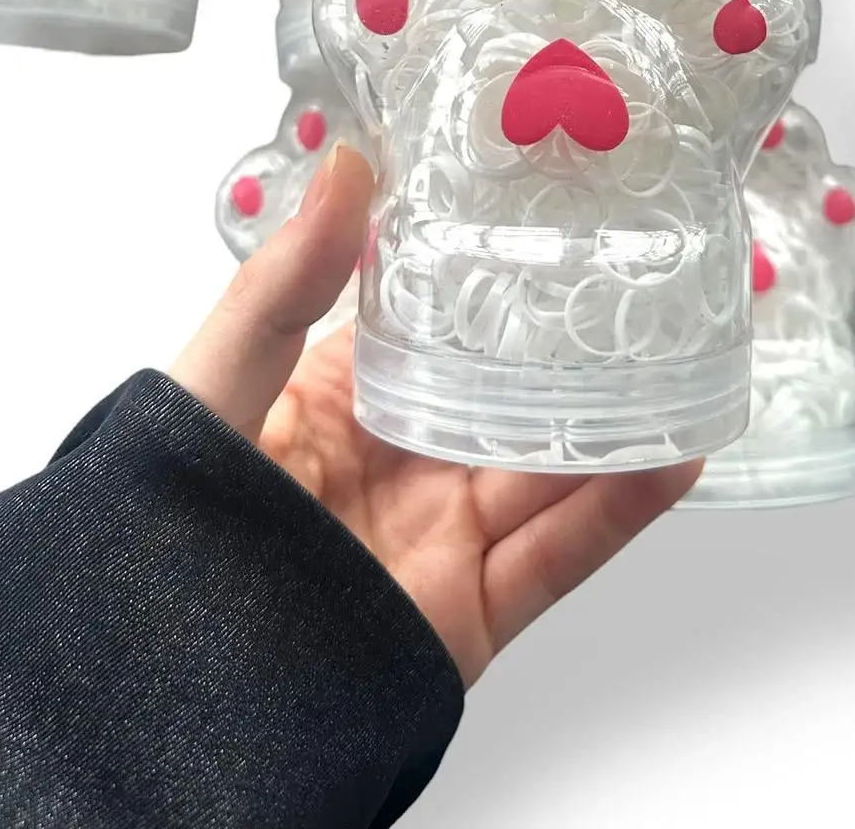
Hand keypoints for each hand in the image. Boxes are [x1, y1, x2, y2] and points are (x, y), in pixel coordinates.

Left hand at [171, 144, 700, 684]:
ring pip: (552, 473)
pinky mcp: (472, 611)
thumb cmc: (171, 528)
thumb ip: (283, 281)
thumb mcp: (220, 383)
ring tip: (684, 362)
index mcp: (340, 401)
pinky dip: (622, 510)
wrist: (170, 689)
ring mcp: (442, 537)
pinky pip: (561, 554)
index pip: (437, 328)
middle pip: (511, 399)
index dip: (491, 278)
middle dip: (578, 351)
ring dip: (620, 423)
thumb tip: (345, 165)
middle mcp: (401, 464)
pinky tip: (672, 457)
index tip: (553, 218)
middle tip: (646, 285)